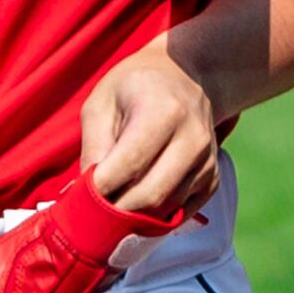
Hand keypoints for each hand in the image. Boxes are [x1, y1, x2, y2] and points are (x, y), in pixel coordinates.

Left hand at [79, 36, 219, 215]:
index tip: (80, 195)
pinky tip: (139, 199)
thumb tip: (85, 193)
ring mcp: (207, 160)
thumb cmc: (134, 88)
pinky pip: (182, 211)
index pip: (128, 165)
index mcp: (162, 111)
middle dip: (117, 210)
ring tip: (115, 199)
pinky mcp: (213, 178)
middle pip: (151, 195)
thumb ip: (93, 147)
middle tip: (94, 209)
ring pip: (167, 208)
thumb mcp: (102, 103)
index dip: (100, 188)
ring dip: (136, 214)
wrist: (185, 76)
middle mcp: (192, 137)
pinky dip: (157, 216)